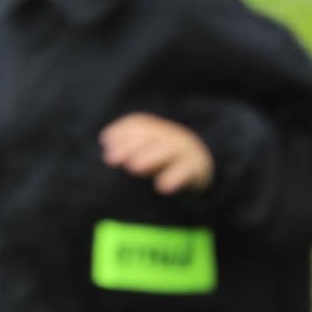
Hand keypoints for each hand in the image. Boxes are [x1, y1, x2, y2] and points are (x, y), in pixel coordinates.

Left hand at [99, 113, 213, 194]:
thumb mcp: (148, 153)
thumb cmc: (165, 161)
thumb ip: (129, 150)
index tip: (105, 143)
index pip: (138, 124)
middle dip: (130, 145)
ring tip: (133, 167)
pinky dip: (175, 177)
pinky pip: (187, 170)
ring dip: (149, 157)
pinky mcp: (198, 168)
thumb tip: (107, 150)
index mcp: (157, 129)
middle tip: (112, 159)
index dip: (121, 132)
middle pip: (151, 135)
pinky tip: (162, 187)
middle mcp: (171, 135)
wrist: (205, 166)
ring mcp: (185, 150)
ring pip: (167, 149)